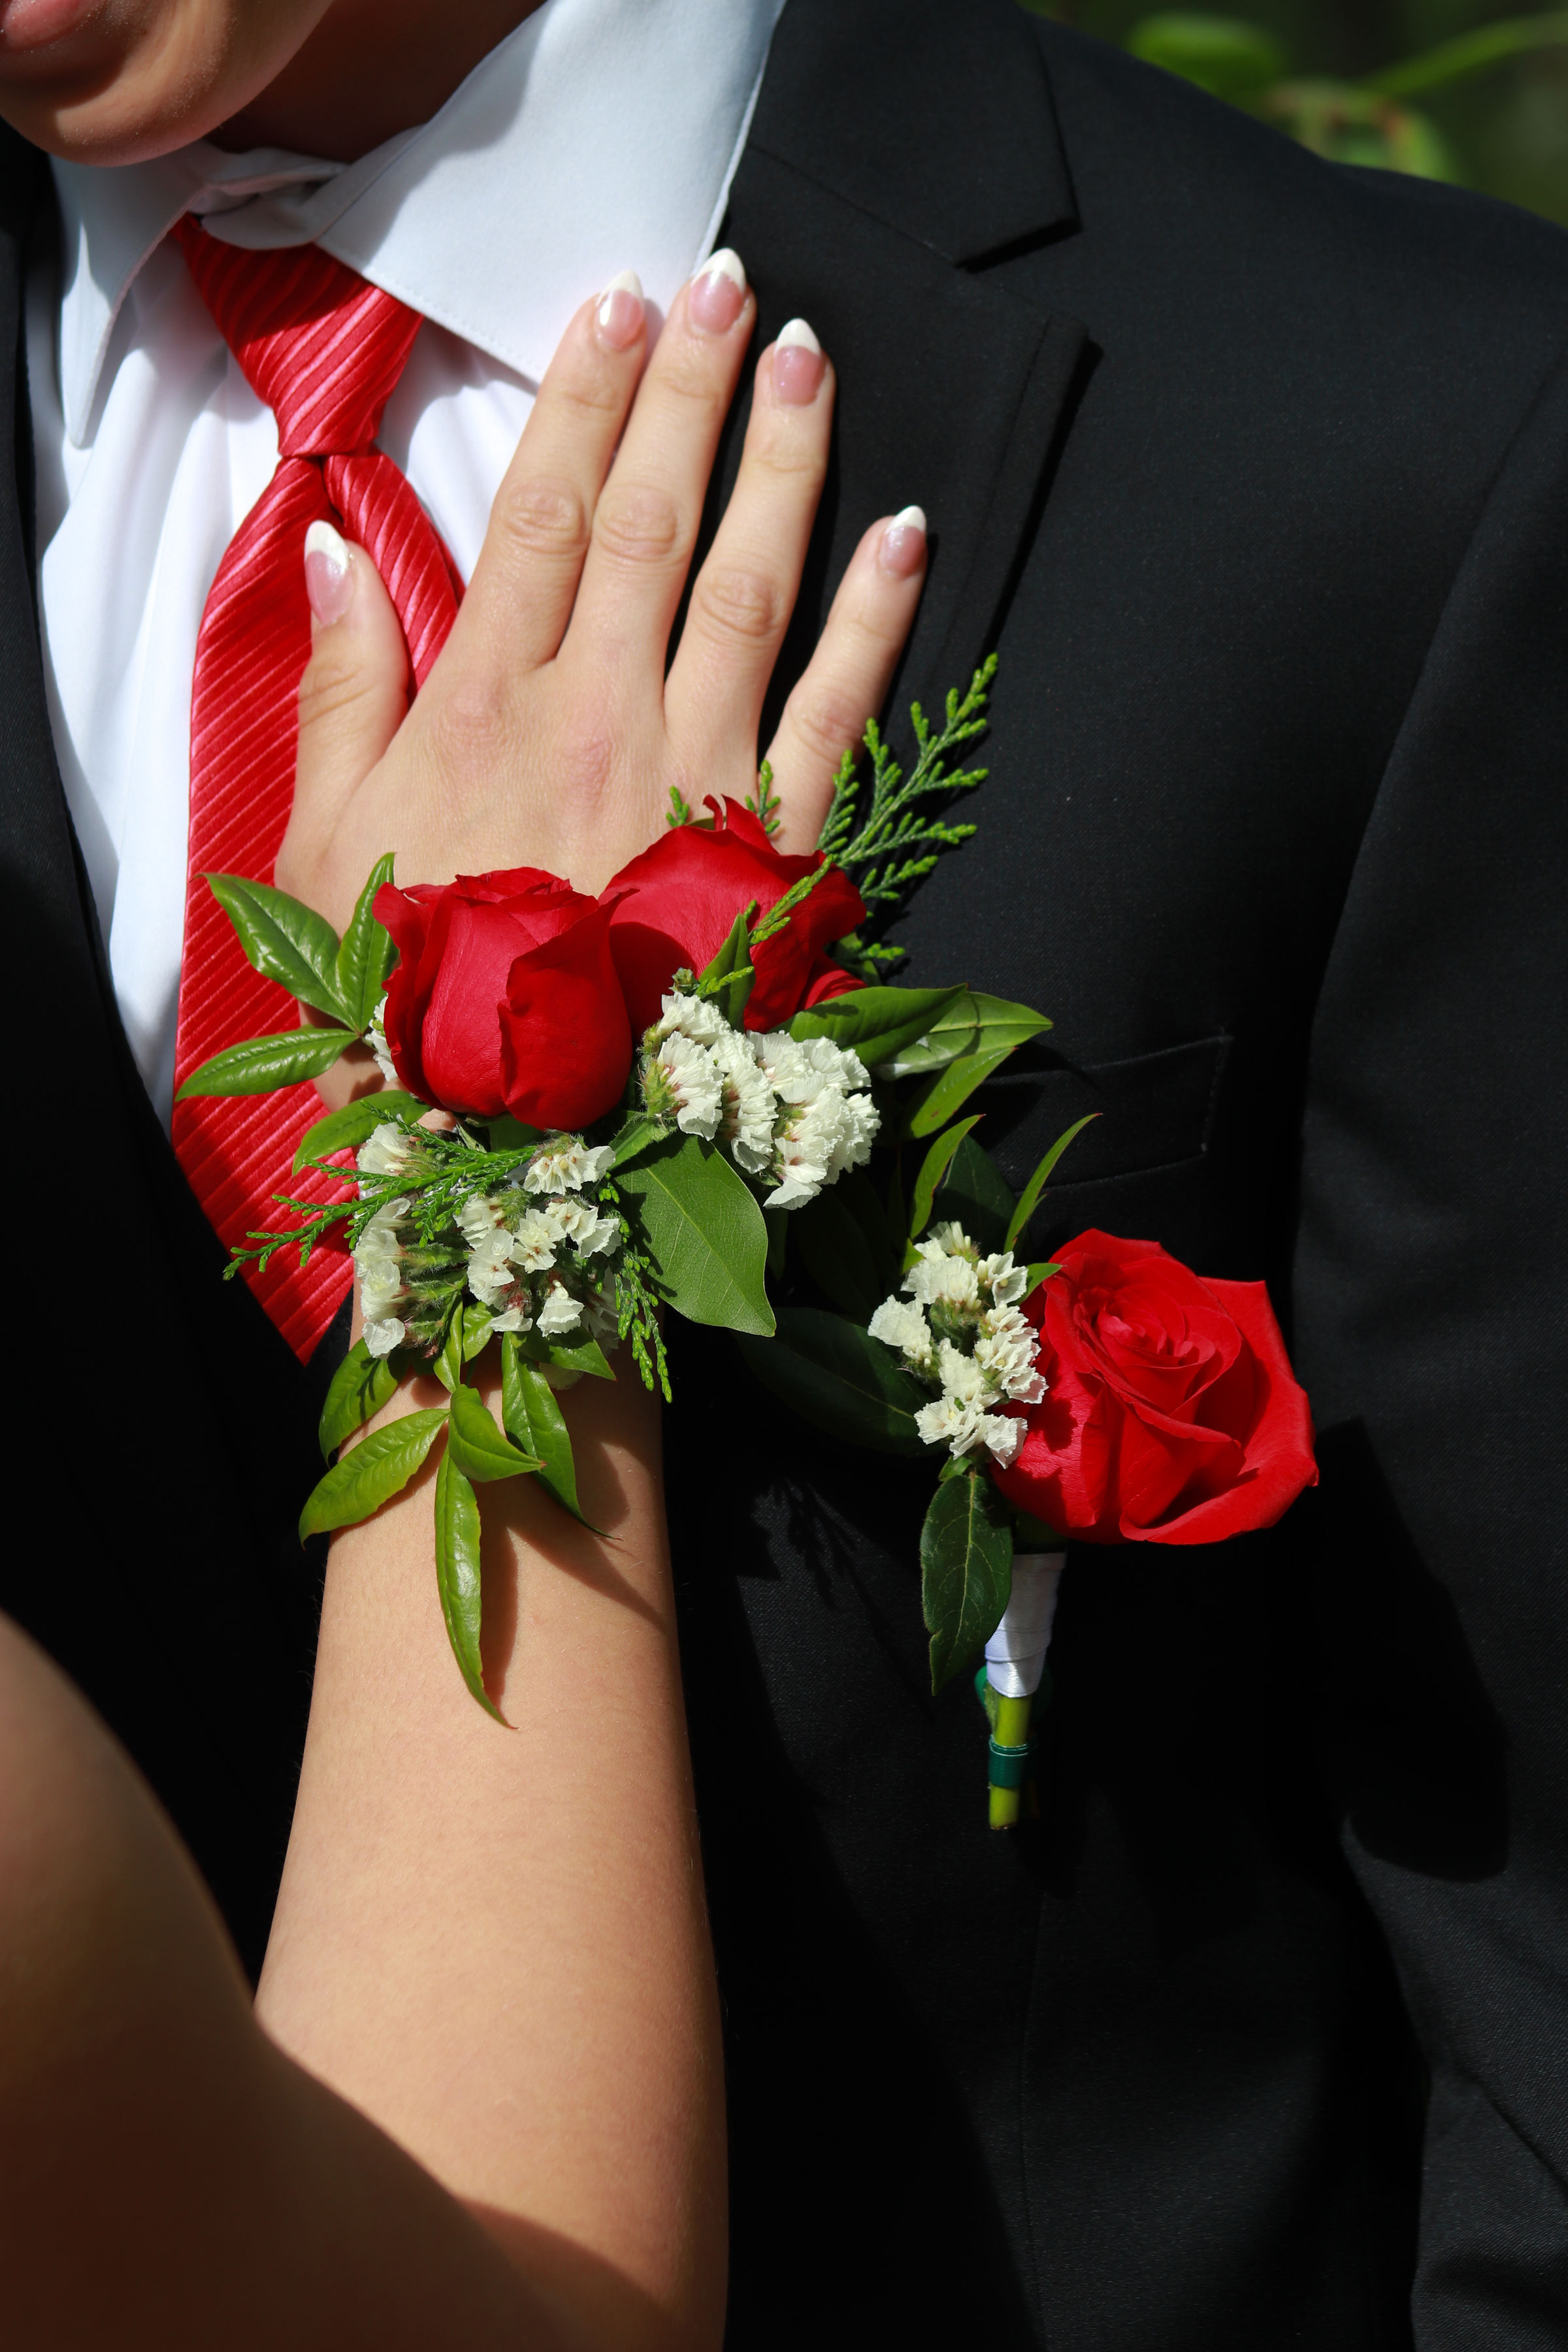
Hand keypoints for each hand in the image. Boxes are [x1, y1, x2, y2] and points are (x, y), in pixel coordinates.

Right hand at [275, 251, 926, 934]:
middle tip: (728, 286)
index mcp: (488, 706)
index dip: (585, 400)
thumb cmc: (416, 983)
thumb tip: (332, 550)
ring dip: (783, 462)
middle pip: (653, 520)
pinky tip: (906, 531)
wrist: (513, 1124)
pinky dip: (876, 617)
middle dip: (691, 392)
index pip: (544, 514)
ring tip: (809, 357)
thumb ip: (343, 687)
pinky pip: (838, 709)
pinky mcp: (771, 842)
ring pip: (748, 584)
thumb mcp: (332, 837)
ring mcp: (693, 774)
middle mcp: (598, 716)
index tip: (619, 308)